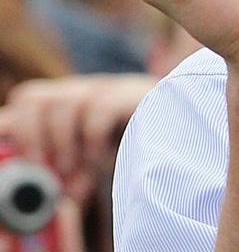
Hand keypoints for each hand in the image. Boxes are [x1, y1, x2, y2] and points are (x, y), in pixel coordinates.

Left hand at [0, 73, 155, 203]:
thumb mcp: (92, 159)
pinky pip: (97, 108)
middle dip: (32, 138)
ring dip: (62, 146)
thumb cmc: (138, 146)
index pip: (26, 102)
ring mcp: (108, 87)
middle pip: (33, 96)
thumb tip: (42, 183)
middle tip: (44, 171)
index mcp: (69, 103)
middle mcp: (84, 89)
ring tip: (75, 175)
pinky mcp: (132, 92)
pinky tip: (102, 160)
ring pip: (63, 102)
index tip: (10, 160)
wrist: (188, 129)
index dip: (10, 127)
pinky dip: (92, 140)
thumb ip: (67, 166)